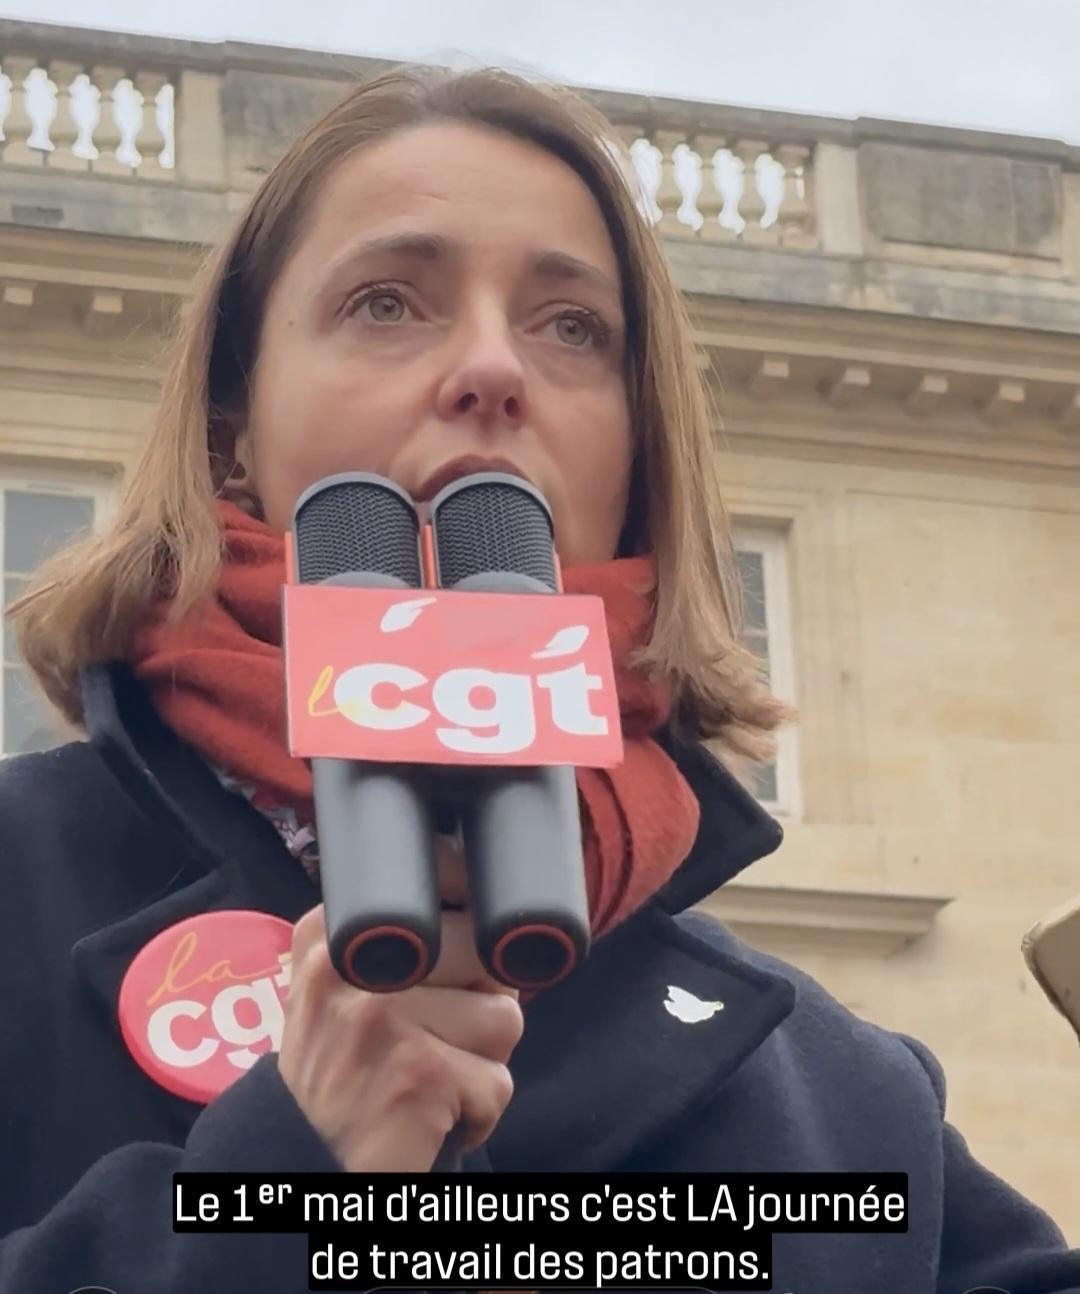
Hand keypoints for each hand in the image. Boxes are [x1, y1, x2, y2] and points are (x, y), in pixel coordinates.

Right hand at [277, 838, 522, 1170]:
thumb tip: (494, 910)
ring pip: (504, 1017)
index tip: (468, 947)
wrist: (298, 1158)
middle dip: (482, 1001)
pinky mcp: (420, 1074)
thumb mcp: (336, 982)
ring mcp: (384, 1019)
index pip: (435, 878)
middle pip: (483, 951)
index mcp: (330, 931)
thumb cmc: (338, 1066)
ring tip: (435, 1076)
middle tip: (441, 1036)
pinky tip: (435, 1114)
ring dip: (484, 1060)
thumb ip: (393, 934)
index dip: (472, 916)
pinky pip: (499, 1082)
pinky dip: (479, 1112)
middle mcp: (350, 966)